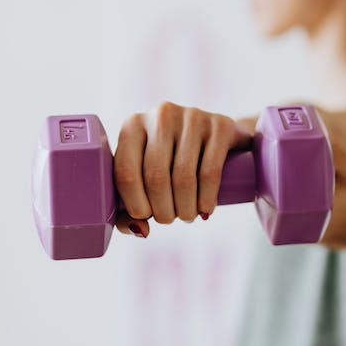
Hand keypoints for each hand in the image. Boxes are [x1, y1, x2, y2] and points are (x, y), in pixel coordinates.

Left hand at [112, 101, 252, 237]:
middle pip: (155, 176)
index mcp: (133, 125)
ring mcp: (192, 117)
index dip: (134, 203)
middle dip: (162, 209)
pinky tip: (205, 209)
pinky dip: (206, 198)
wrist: (218, 137)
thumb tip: (141, 230)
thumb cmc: (172, 162)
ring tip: (187, 215)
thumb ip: (131, 210)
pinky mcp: (220, 125)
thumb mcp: (146, 179)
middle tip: (169, 219)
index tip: (145, 217)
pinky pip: (210, 171)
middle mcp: (161, 115)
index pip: (125, 171)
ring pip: (183, 176)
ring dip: (185, 208)